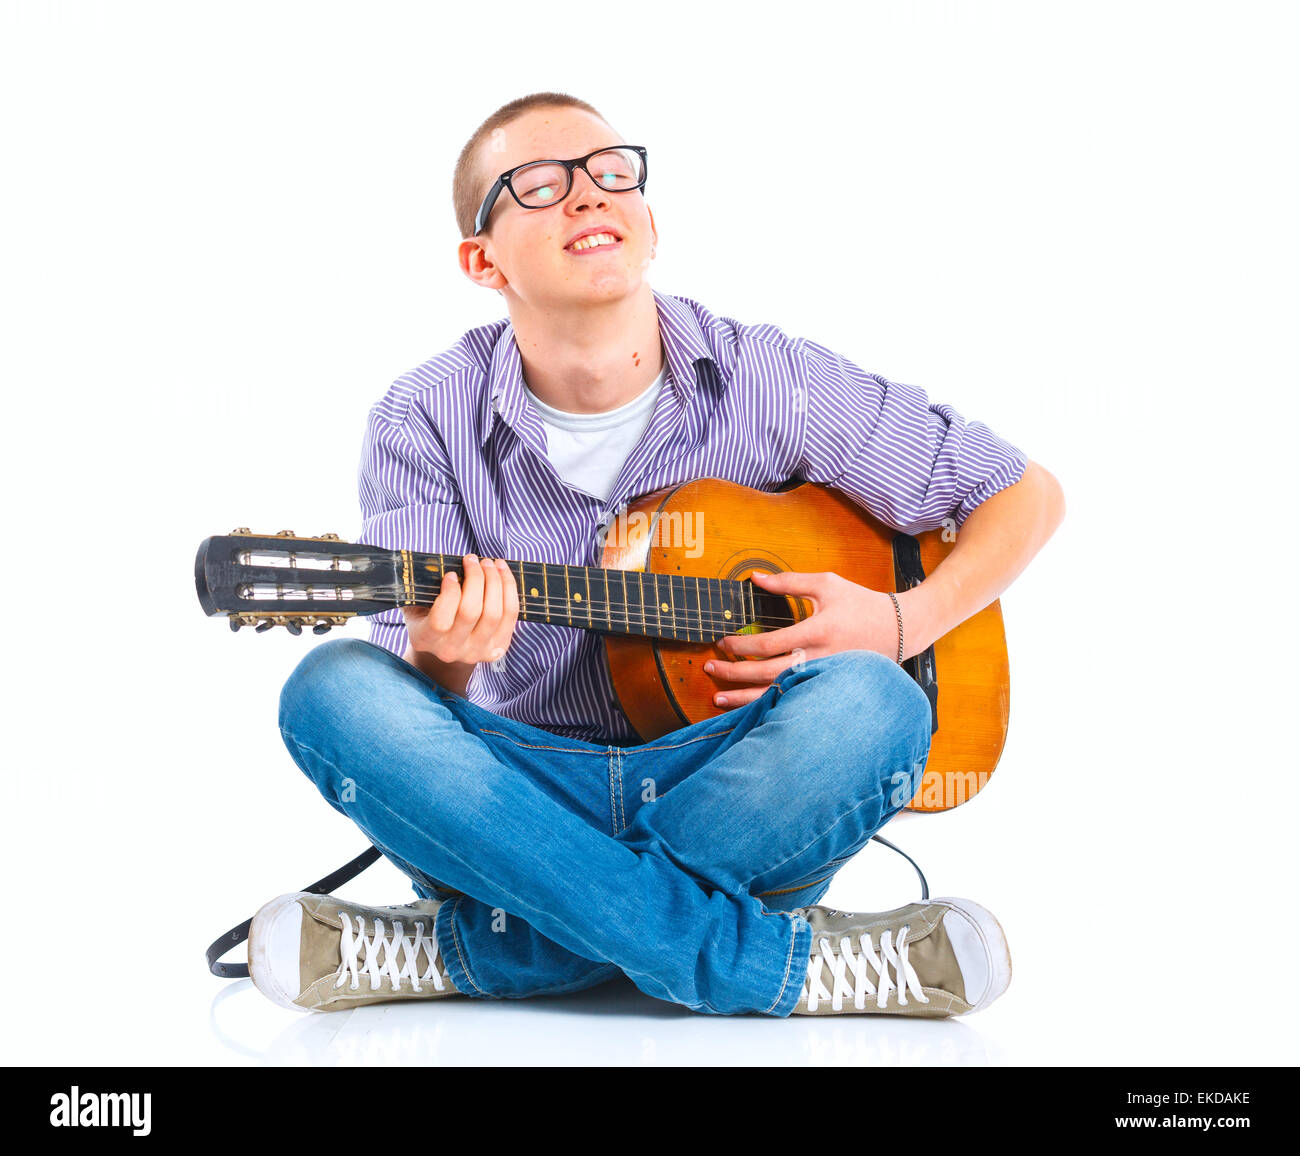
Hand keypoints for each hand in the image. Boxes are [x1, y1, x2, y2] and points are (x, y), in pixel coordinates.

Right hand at [402, 554, 518, 666]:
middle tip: (472, 559)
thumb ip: (423, 589)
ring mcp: (477, 652)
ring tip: (489, 563)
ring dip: (495, 581)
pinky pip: (510, 615)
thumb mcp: (415, 602)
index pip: (440, 621)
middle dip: (476, 579)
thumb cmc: (426, 614)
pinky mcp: (499, 647)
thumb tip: (440, 566)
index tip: (452, 574)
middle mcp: (451, 650)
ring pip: (494, 613)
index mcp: (425, 640)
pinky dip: (509, 590)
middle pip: (471, 612)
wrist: (445, 643)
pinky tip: (502, 572)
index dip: (449, 594)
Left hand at [701, 569, 913, 707]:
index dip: (741, 646)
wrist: (899, 629)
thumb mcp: (826, 584)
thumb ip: (787, 581)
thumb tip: (754, 578)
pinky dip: (768, 707)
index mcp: (817, 631)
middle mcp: (820, 659)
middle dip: (734, 673)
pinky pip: (792, 702)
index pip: (769, 643)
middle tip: (710, 667)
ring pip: (779, 696)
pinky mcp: (828, 689)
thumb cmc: (861, 604)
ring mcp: (825, 679)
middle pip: (768, 674)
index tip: (722, 642)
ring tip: (717, 699)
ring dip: (745, 699)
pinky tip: (748, 709)